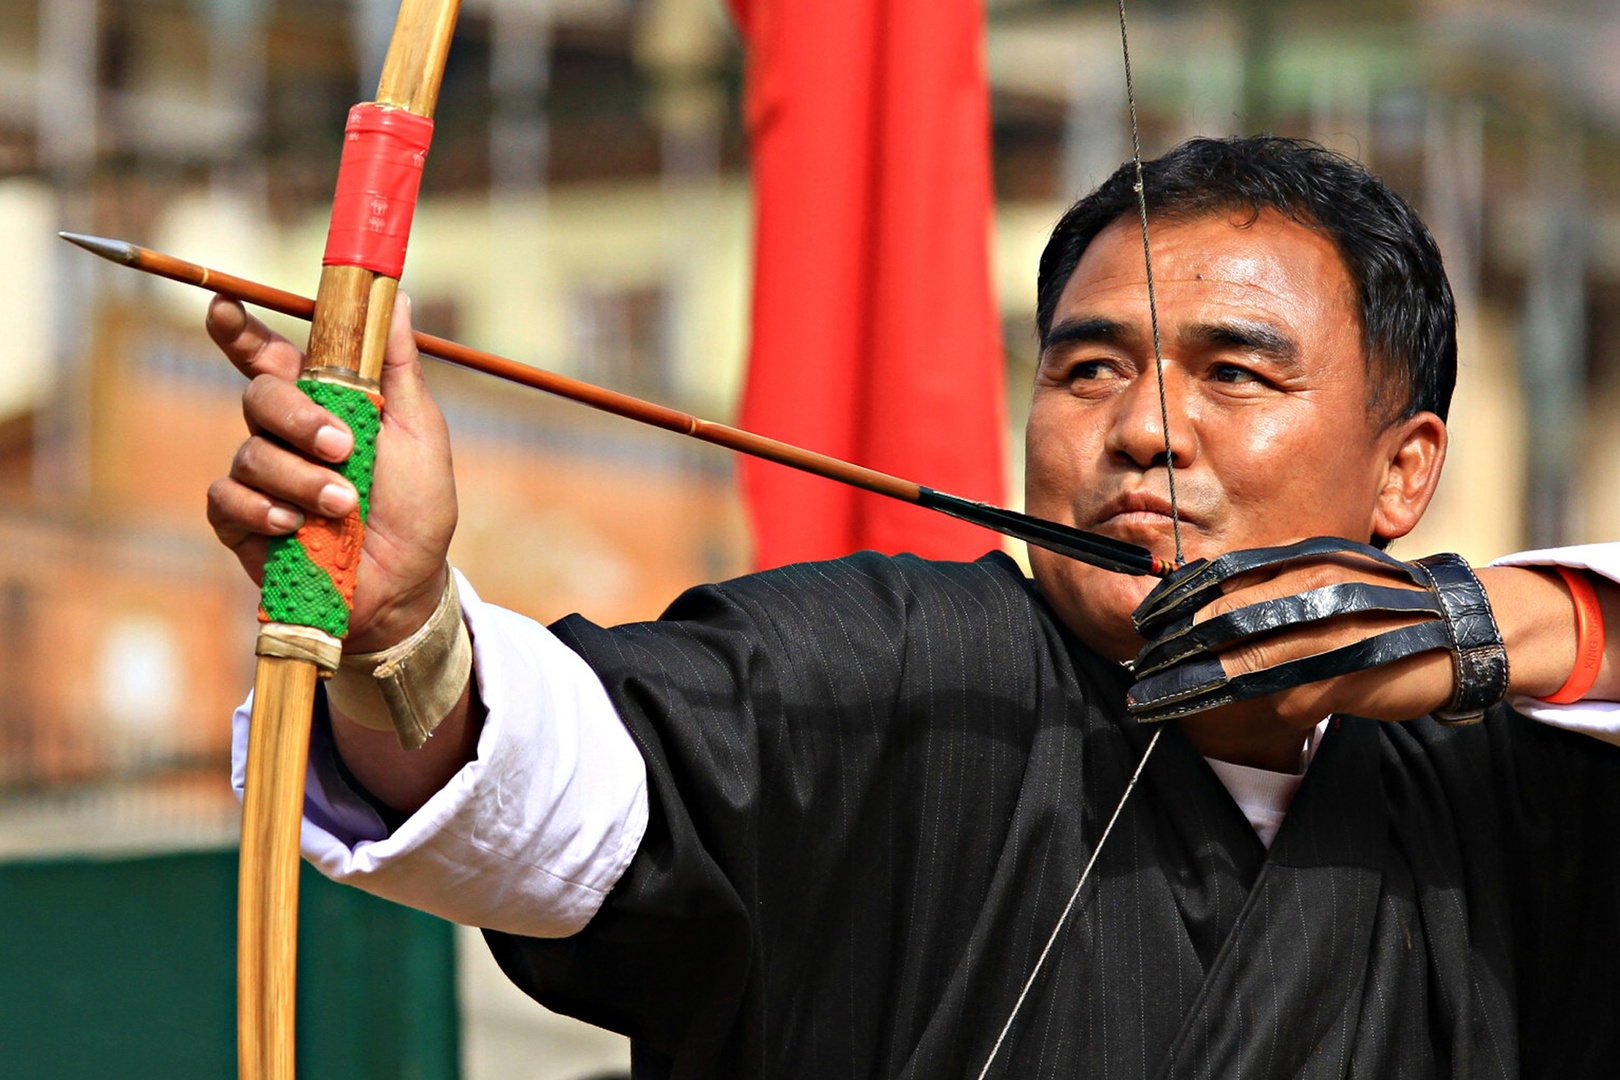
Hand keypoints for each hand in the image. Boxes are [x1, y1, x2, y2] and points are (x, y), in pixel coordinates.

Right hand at [205, 291, 457, 652]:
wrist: (407, 584)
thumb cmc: (417, 507)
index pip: (270, 354)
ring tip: (344, 505)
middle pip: (260, 395)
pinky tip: (296, 525)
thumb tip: (400, 298)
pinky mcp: (241, 522)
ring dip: (302, 478)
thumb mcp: (421, 431)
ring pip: (251, 452)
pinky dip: (265, 509)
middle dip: (298, 418)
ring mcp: (260, 477)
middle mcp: (284, 434)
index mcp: (323, 402)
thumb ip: (399, 367)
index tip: (222, 305)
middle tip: (342, 445)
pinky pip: (229, 498)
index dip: (239, 329)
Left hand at [1125, 539, 1532, 770]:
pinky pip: (1286, 698)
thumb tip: (1207, 610)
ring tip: (1155, 701)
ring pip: (1247, 663)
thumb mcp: (1326, 577)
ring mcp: (1333, 632)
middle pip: (1225, 621)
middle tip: (1141, 671)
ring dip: (1195, 687)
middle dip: (1174, 650)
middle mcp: (1315, 588)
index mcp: (1305, 558)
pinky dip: (1251, 709)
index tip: (1144, 623)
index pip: (1224, 574)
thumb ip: (1273, 587)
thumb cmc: (1381, 608)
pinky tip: (1224, 716)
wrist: (1463, 628)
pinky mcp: (1351, 676)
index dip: (1177, 601)